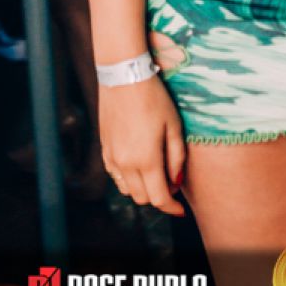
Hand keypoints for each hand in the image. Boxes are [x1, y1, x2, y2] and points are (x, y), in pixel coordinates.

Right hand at [99, 75, 185, 215]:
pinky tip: (139, 164)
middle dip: (159, 197)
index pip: (159, 198)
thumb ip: (176, 158)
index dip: (172, 208)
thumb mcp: (174, 126)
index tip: (181, 209)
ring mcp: (112, 157)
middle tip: (172, 182)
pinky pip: (116, 176)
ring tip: (157, 173)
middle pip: (143, 198)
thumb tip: (176, 182)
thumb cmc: (154, 98)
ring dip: (142, 189)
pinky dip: (128, 179)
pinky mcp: (104, 149)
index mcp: (146, 159)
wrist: (124, 75)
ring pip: (127, 190)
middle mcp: (126, 164)